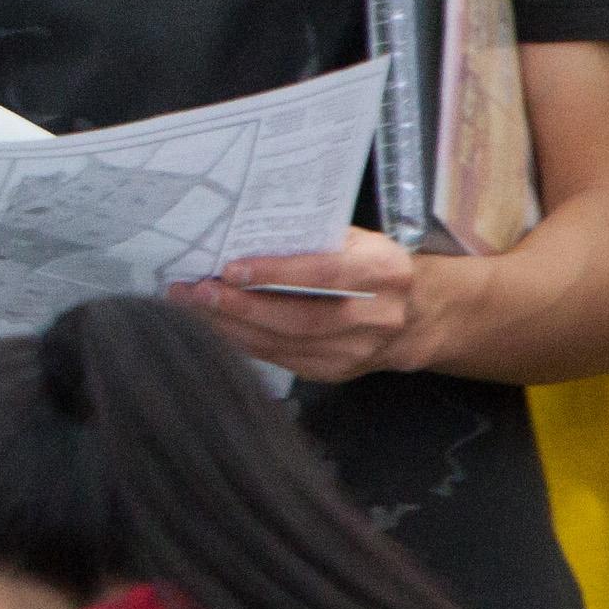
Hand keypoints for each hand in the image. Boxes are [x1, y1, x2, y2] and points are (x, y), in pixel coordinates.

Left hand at [179, 227, 423, 378]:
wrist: (415, 316)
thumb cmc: (372, 267)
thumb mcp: (357, 241)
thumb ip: (314, 239)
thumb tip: (246, 235)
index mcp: (384, 272)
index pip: (325, 275)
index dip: (276, 274)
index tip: (230, 270)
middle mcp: (376, 317)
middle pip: (300, 318)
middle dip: (241, 307)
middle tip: (196, 292)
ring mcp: (357, 352)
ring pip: (286, 344)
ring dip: (232, 327)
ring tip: (193, 308)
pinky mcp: (336, 372)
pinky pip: (282, 360)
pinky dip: (245, 342)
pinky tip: (217, 327)